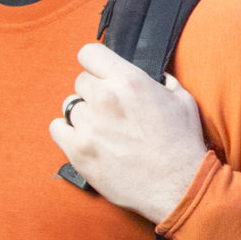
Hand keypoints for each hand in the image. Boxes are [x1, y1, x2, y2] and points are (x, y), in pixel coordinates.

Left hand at [50, 42, 211, 223]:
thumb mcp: (183, 100)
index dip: (95, 63)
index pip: (89, 53)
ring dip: (83, 115)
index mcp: (129, 81)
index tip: (100, 74)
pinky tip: (84, 138)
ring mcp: (89, 126)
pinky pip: (57, 129)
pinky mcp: (78, 151)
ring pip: (70, 107)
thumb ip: (163, 82)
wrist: (178, 186)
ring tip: (102, 129)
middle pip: (80, 82)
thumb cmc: (182, 145)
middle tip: (109, 110)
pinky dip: (67, 132)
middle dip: (93, 92)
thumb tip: (156, 78)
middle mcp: (105, 98)